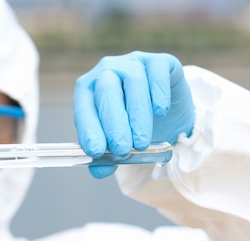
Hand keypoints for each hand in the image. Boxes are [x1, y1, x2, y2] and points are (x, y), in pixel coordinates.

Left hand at [73, 51, 194, 177]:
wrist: (167, 113)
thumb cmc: (133, 127)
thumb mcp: (118, 143)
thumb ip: (105, 157)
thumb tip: (99, 170)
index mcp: (89, 90)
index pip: (83, 107)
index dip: (89, 129)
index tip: (96, 151)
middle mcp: (107, 71)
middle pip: (107, 91)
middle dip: (114, 124)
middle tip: (122, 149)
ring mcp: (133, 62)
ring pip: (133, 82)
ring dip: (137, 115)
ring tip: (141, 143)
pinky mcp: (160, 61)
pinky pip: (157, 71)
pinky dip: (158, 92)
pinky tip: (160, 111)